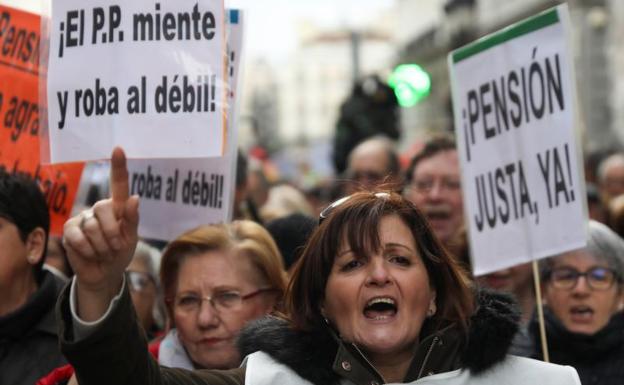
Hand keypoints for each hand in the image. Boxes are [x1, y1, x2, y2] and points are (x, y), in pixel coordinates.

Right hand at [63, 147, 138, 320]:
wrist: (104, 274)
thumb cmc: (120, 253)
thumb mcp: (131, 238)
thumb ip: (132, 220)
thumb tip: (135, 198)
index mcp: (119, 207)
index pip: (119, 183)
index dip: (118, 166)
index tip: (119, 149)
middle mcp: (100, 208)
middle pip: (103, 209)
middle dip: (112, 233)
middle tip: (115, 247)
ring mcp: (83, 217)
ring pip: (91, 226)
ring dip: (101, 245)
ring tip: (104, 252)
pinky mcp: (70, 229)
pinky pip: (78, 237)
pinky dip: (88, 250)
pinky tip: (90, 254)